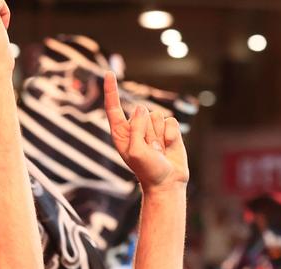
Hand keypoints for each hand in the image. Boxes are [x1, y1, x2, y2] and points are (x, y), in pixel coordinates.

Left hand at [103, 72, 188, 190]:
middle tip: (150, 150)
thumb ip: (136, 128)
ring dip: (160, 134)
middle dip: (148, 129)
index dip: (110, 90)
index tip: (108, 73)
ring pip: (158, 115)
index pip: (113, 108)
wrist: (168, 183)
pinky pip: (171, 121)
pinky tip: (169, 147)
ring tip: (159, 150)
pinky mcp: (168, 130)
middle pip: (142, 112)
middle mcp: (136, 128)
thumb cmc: (148, 171)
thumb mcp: (136, 151)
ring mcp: (153, 128)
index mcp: (121, 133)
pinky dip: (172, 135)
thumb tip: (141, 108)